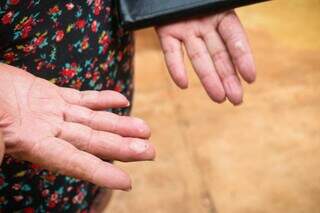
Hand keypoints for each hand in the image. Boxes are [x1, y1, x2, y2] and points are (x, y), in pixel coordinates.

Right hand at [0, 63, 154, 190]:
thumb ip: (1, 148)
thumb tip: (3, 158)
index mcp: (34, 145)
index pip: (74, 163)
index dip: (100, 173)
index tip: (126, 183)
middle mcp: (49, 132)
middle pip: (93, 142)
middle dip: (122, 147)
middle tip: (150, 152)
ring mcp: (52, 113)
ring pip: (94, 120)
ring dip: (120, 124)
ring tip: (146, 129)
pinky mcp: (51, 94)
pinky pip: (82, 98)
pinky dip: (102, 99)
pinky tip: (121, 99)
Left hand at [156, 10, 255, 104]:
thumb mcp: (216, 1)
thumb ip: (225, 11)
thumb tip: (251, 25)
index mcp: (220, 15)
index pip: (235, 39)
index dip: (243, 58)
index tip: (251, 78)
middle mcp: (205, 26)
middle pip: (219, 55)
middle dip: (228, 78)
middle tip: (236, 100)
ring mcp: (186, 30)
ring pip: (198, 57)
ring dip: (208, 78)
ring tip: (218, 98)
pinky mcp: (167, 33)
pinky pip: (170, 51)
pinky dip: (175, 67)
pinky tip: (183, 84)